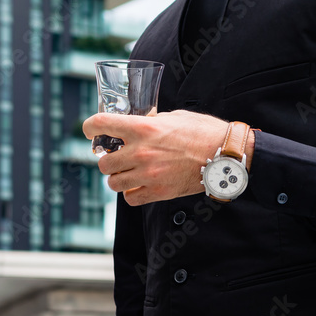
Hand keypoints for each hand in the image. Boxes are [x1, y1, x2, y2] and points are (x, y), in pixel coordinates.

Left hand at [82, 110, 254, 205]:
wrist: (226, 155)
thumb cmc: (203, 132)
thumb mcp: (174, 117)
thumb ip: (151, 121)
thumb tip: (136, 123)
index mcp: (144, 127)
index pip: (102, 124)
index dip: (90, 127)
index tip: (90, 130)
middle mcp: (141, 151)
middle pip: (103, 162)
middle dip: (107, 159)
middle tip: (116, 156)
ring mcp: (148, 174)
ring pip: (112, 182)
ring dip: (117, 177)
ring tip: (128, 172)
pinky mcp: (158, 192)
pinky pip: (130, 198)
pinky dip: (131, 193)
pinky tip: (138, 185)